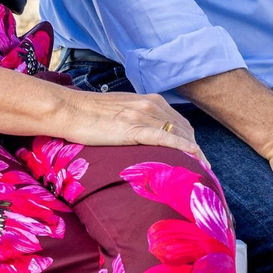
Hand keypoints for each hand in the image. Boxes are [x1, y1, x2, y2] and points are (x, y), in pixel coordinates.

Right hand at [59, 88, 207, 165]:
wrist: (70, 109)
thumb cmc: (90, 113)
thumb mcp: (122, 112)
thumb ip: (138, 119)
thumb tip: (146, 136)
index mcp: (149, 100)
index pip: (180, 122)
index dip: (191, 140)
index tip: (198, 157)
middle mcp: (151, 105)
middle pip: (184, 129)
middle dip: (197, 150)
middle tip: (203, 170)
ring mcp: (143, 115)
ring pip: (179, 134)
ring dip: (194, 153)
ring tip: (201, 172)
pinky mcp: (134, 128)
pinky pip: (165, 138)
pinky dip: (182, 147)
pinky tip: (192, 157)